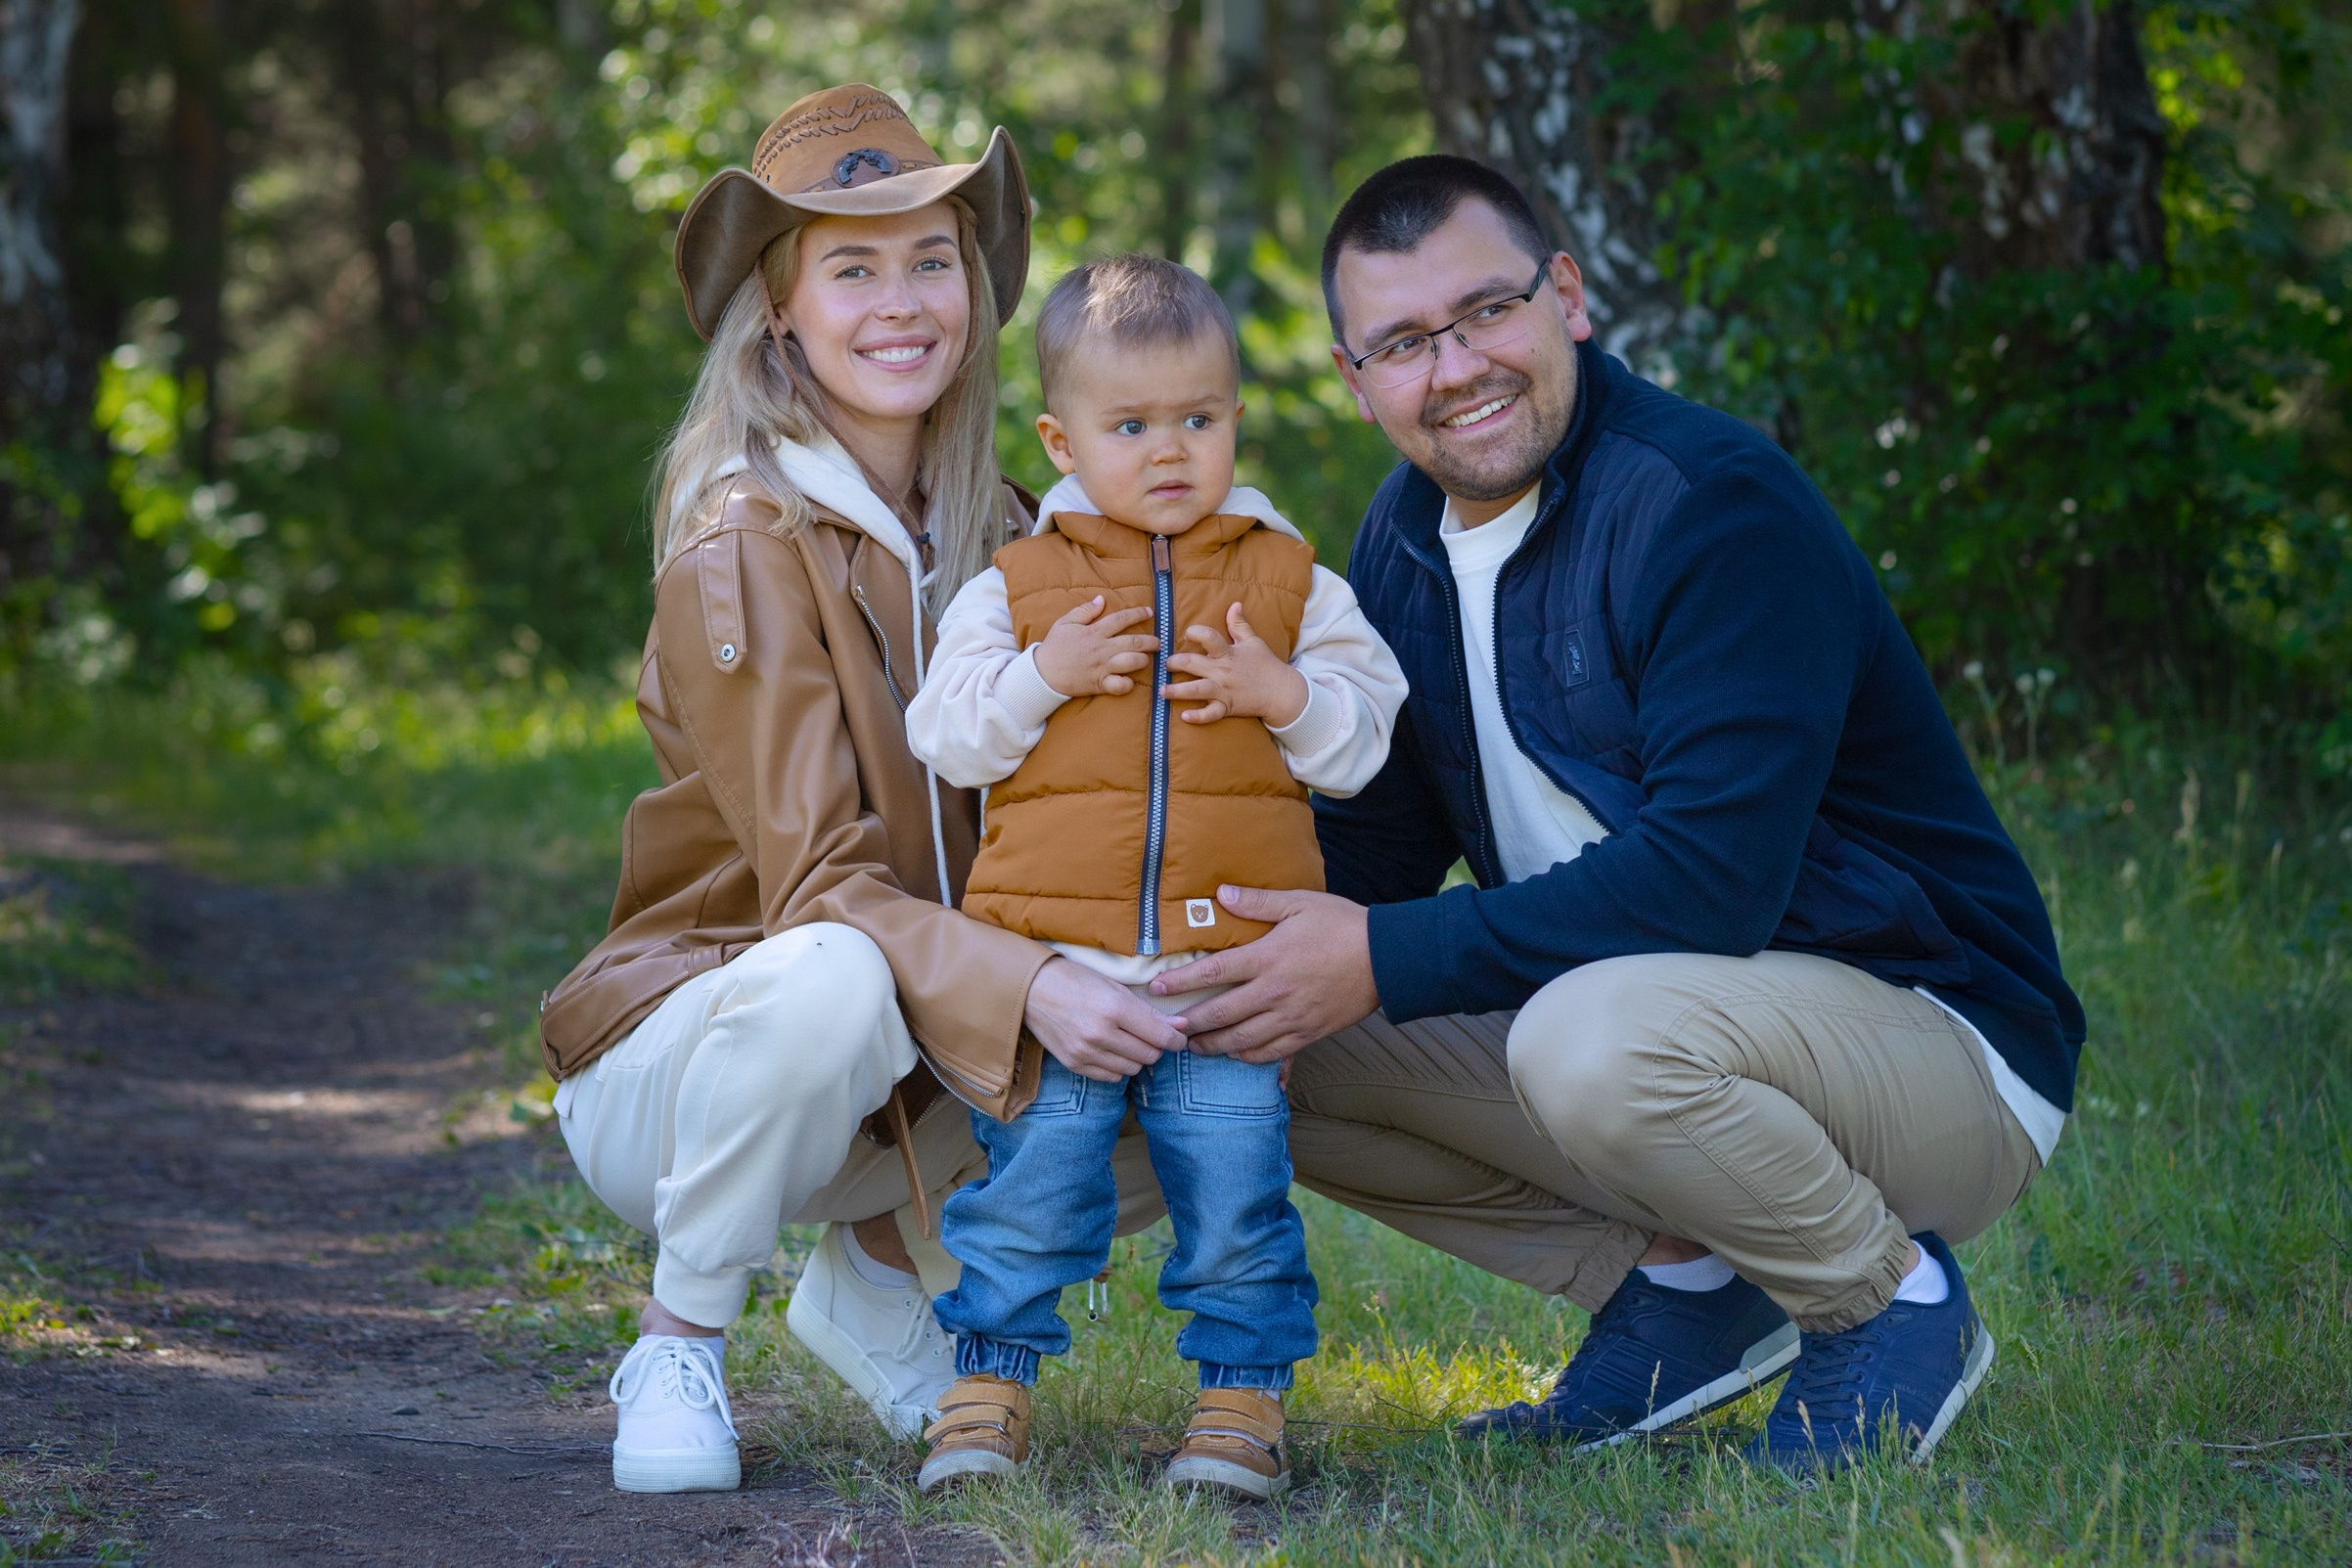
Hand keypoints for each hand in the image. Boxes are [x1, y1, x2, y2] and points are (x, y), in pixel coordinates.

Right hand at [1023, 955, 1187, 1081]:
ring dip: (1137, 1057)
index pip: (1160, 1036)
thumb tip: (1180, 1026)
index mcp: (1115, 1008)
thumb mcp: (1114, 986)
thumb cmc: (1076, 980)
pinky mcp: (1074, 1064)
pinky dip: (1118, 1067)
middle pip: (1149, 1055)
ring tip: (1129, 1040)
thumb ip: (1148, 1010)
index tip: (1178, 1036)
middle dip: (1157, 1046)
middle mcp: (1101, 1034)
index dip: (1176, 1039)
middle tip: (1150, 1034)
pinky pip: (1111, 1077)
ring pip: (1132, 1069)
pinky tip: (1112, 1050)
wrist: (1032, 989)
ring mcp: (1086, 1052)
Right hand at [1033, 597, 1157, 698]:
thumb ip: (1084, 610)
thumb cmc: (1054, 647)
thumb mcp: (1065, 622)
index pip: (1122, 619)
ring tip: (1146, 659)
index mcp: (1094, 631)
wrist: (1043, 672)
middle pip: (1134, 641)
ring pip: (1132, 661)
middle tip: (1158, 642)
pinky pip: (1119, 685)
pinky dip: (1127, 684)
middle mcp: (1102, 648)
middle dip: (1151, 641)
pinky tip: (1129, 681)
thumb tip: (1101, 599)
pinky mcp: (1099, 683)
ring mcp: (1102, 667)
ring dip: (1143, 660)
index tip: (1150, 612)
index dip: (1138, 614)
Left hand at [1149, 887, 1376, 1061]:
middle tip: (1166, 1031)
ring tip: (1194, 1047)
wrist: (1386, 959)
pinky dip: (1248, 1058)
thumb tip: (1221, 894)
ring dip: (1213, 1046)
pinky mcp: (1308, 1033)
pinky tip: (1236, 1055)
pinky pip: (1271, 1053)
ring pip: (1241, 1041)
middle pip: (1220, 1015)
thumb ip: (1257, 901)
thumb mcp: (1299, 904)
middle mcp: (1274, 992)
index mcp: (1267, 957)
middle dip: (1189, 1026)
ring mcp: (1291, 1017)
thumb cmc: (1342, 925)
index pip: (1213, 972)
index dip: (1181, 982)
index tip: (1157, 988)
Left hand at [1162, 604, 1308, 726]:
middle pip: (1193, 664)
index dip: (1195, 633)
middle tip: (1166, 664)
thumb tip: (1234, 604)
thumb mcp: (1253, 641)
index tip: (1188, 634)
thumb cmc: (1266, 664)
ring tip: (1162, 691)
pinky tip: (1184, 716)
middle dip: (1175, 663)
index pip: (1209, 638)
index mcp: (1228, 653)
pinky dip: (1198, 717)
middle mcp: (1223, 671)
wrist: (1281, 692)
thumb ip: (1239, 624)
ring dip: (1176, 691)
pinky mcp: (1227, 707)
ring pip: (1196, 690)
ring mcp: (1224, 691)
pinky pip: (1210, 714)